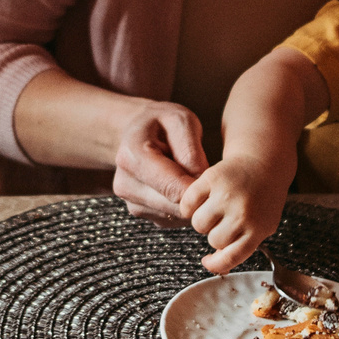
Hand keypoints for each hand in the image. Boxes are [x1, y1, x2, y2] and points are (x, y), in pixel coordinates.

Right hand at [109, 99, 208, 222]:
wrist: (136, 132)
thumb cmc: (161, 123)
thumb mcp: (181, 121)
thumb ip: (191, 151)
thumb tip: (199, 183)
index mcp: (132, 156)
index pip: (172, 187)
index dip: (198, 187)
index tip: (213, 178)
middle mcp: (125, 184)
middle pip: (174, 205)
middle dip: (196, 194)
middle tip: (206, 175)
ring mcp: (130, 201)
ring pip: (175, 215)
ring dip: (190, 201)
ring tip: (190, 175)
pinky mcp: (140, 212)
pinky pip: (171, 218)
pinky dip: (182, 205)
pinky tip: (180, 184)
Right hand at [180, 155, 286, 273]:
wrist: (264, 163)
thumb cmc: (262, 199)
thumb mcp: (262, 225)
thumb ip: (242, 245)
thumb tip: (215, 264)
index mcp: (258, 228)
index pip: (231, 258)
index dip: (215, 264)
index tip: (208, 260)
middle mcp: (242, 213)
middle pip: (213, 240)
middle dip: (215, 233)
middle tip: (222, 220)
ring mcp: (226, 195)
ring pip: (199, 224)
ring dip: (203, 219)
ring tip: (213, 209)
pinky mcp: (212, 178)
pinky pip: (188, 203)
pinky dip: (190, 205)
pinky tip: (200, 201)